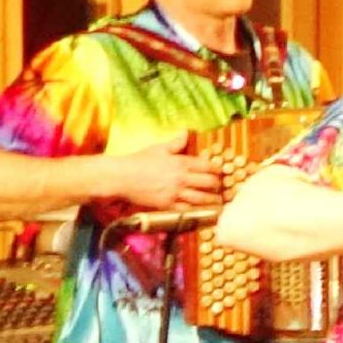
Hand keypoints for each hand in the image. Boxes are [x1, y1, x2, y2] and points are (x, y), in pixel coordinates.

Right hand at [108, 142, 222, 211]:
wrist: (121, 177)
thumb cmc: (139, 161)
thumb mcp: (158, 148)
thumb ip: (176, 142)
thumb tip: (186, 132)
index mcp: (181, 162)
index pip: (208, 166)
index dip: (217, 170)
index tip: (219, 172)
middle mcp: (182, 178)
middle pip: (210, 183)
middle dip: (218, 185)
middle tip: (220, 187)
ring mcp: (176, 193)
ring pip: (203, 198)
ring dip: (213, 200)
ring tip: (218, 201)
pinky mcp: (169, 205)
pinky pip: (189, 209)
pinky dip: (199, 210)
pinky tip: (204, 210)